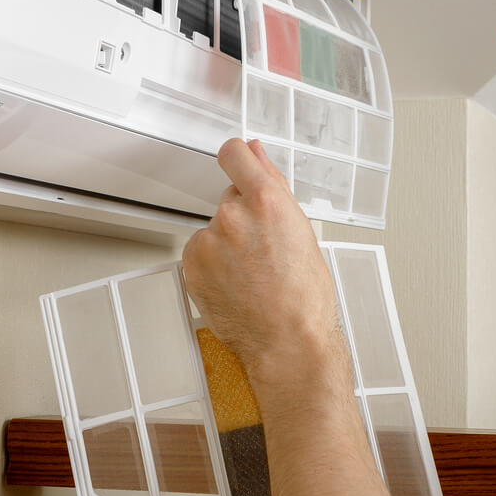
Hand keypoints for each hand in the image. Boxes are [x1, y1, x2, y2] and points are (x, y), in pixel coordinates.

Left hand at [182, 139, 344, 388]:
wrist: (287, 342)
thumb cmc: (304, 297)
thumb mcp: (302, 231)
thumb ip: (273, 185)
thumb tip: (257, 153)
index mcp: (266, 201)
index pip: (235, 153)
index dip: (238, 157)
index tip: (238, 162)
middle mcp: (233, 216)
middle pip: (230, 198)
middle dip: (244, 217)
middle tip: (265, 249)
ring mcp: (208, 242)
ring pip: (216, 229)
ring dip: (228, 243)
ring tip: (254, 274)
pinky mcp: (191, 265)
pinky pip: (201, 253)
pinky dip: (214, 265)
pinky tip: (237, 283)